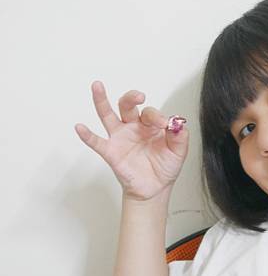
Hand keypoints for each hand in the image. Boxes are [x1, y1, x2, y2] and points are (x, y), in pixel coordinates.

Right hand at [75, 81, 188, 200]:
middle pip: (127, 106)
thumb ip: (180, 137)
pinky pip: (97, 142)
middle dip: (132, 98)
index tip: (164, 125)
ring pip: (108, 115)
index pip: (150, 112)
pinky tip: (80, 127)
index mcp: (150, 125)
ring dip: (101, 100)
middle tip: (139, 96)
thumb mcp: (179, 152)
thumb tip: (178, 123)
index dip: (157, 116)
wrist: (155, 189)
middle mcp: (133, 127)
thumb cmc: (165, 168)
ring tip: (97, 86)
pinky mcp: (111, 152)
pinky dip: (87, 135)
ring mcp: (120, 138)